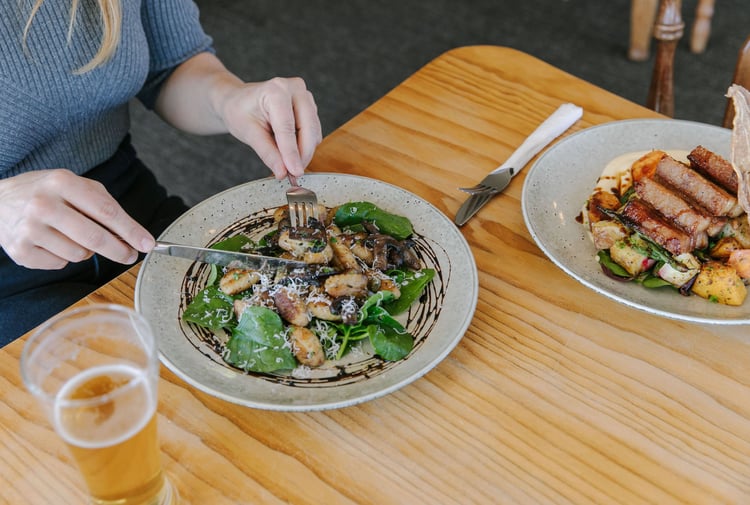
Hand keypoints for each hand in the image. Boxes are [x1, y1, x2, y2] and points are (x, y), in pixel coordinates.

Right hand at [0, 170, 154, 269]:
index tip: (148, 244)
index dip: (131, 231)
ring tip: (72, 235)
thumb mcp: (73, 185)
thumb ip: (104, 205)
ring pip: (79, 254)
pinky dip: (64, 257)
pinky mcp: (20, 250)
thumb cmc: (46, 192)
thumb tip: (134, 235)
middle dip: (119, 250)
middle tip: (130, 255)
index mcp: (62, 182)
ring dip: (85, 251)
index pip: (106, 211)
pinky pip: (60, 264)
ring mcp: (29, 229)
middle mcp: (43, 205)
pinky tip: (52, 242)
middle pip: (94, 238)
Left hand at [218, 77, 321, 178]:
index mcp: (276, 91)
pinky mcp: (310, 108)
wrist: (239, 101)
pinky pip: (313, 132)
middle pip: (308, 128)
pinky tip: (291, 153)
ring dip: (304, 152)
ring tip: (288, 164)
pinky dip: (305, 147)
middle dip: (302, 155)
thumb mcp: (248, 132)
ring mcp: (306, 97)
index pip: (287, 127)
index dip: (291, 153)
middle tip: (293, 175)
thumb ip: (267, 152)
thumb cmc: (240, 111)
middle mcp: (295, 89)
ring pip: (313, 132)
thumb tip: (283, 171)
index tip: (294, 172)